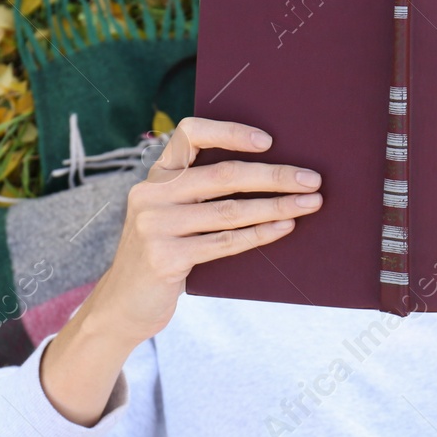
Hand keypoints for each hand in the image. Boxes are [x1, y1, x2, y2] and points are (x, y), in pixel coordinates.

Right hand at [77, 116, 322, 344]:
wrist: (125, 305)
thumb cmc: (163, 254)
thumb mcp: (171, 216)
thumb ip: (200, 194)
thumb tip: (271, 177)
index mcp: (157, 175)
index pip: (190, 134)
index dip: (230, 132)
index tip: (268, 141)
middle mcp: (152, 194)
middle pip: (223, 175)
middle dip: (274, 176)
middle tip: (312, 179)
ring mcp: (155, 226)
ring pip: (230, 211)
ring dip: (276, 206)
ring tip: (309, 204)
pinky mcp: (165, 258)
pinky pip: (224, 243)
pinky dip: (259, 234)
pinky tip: (284, 228)